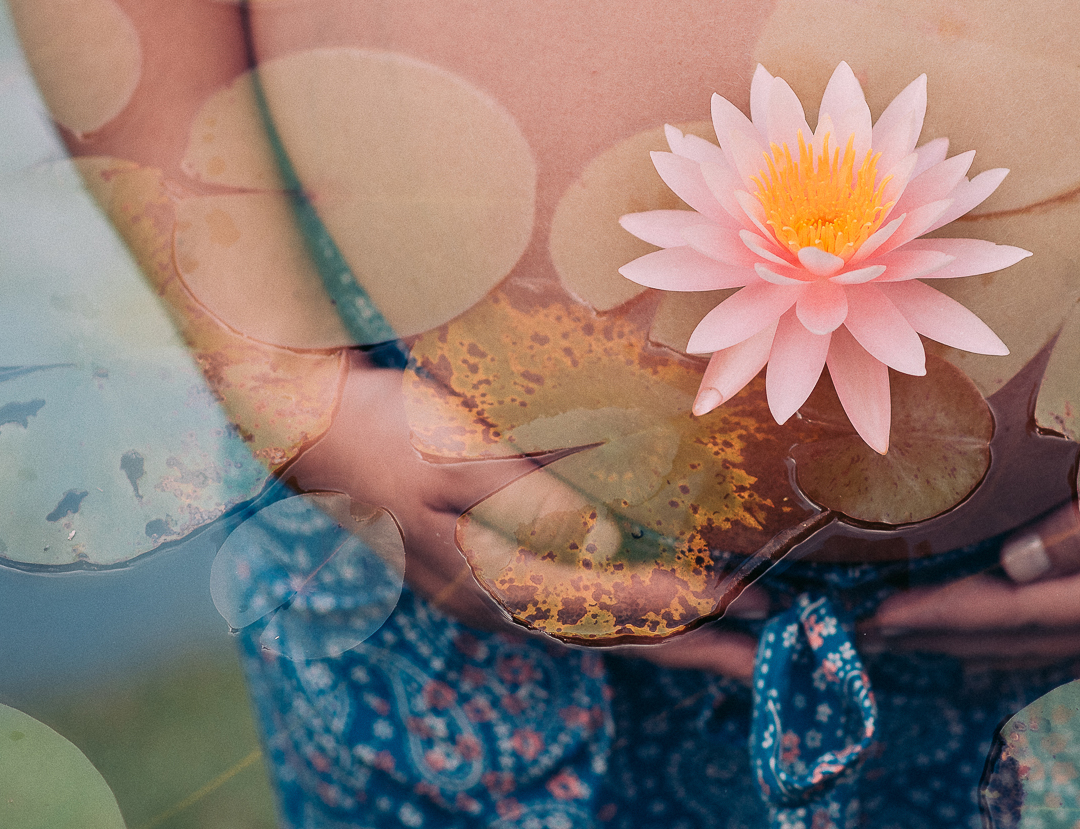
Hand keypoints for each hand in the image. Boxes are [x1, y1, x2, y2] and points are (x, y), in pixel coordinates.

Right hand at [285, 352, 767, 679]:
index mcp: (490, 577)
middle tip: (768, 652)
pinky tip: (652, 605)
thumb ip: (530, 500)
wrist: (311, 427)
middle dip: (694, 645)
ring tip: (731, 639)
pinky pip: (569, 609)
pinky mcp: (482, 574)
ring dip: (664, 636)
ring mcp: (485, 595)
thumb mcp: (457, 455)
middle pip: (611, 636)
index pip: (610, 602)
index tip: (750, 597)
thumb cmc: (389, 429)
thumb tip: (606, 539)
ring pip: (593, 630)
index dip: (684, 601)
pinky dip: (622, 614)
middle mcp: (493, 603)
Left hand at [859, 517, 1079, 666]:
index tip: (884, 619)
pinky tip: (1000, 623)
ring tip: (918, 639)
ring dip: (978, 639)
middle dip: (945, 639)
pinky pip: (1073, 626)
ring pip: (1048, 641)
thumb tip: (1014, 568)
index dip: (946, 619)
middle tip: (874, 635)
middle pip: (1026, 639)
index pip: (1019, 613)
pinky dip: (1022, 629)